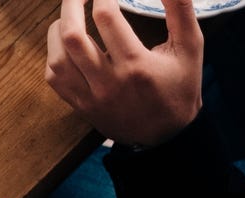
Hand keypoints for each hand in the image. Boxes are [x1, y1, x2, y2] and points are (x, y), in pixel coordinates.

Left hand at [45, 0, 202, 145]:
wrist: (166, 137)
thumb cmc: (179, 88)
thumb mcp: (190, 46)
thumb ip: (180, 8)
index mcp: (136, 65)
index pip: (106, 16)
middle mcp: (109, 83)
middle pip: (72, 36)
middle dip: (71, 3)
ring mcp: (92, 97)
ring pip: (58, 58)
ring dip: (59, 30)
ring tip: (72, 17)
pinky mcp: (82, 107)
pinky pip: (54, 78)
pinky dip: (55, 55)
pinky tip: (68, 46)